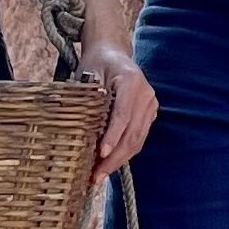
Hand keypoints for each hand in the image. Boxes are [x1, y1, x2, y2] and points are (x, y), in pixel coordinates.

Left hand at [79, 39, 155, 182]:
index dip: (112, 136)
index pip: (123, 114)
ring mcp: (150, 105)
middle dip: (114, 158)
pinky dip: (124, 153)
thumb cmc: (96, 63)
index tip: (101, 154)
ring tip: (99, 175)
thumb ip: (86, 98)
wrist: (111, 52)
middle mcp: (146, 93)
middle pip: (132, 133)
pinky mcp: (149, 114)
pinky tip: (108, 164)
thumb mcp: (87, 74)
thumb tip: (78, 130)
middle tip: (96, 176)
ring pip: (137, 140)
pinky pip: (138, 138)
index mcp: (132, 81)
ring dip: (119, 161)